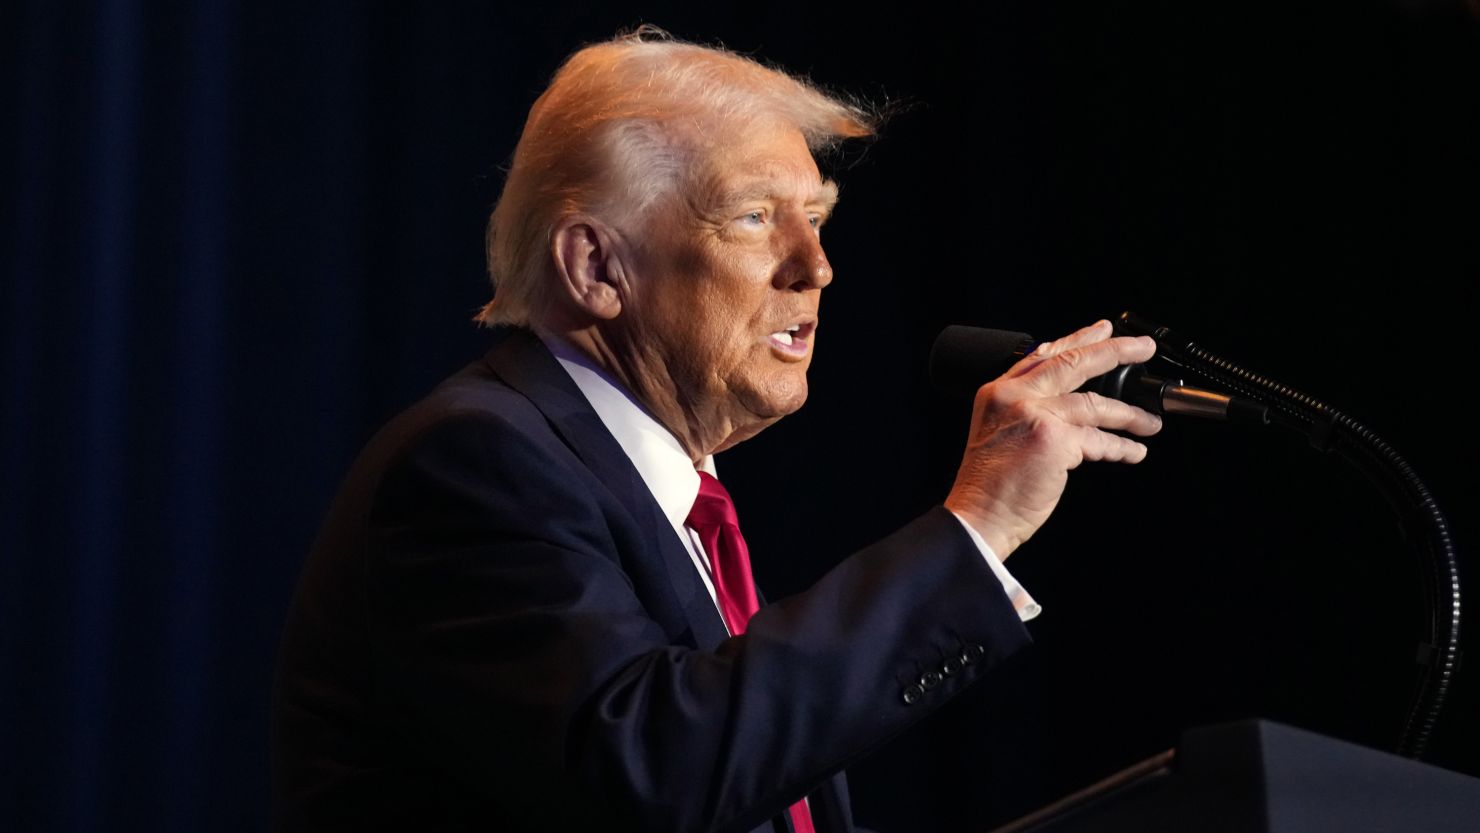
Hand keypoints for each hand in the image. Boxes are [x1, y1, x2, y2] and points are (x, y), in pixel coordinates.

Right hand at [944, 319, 1161, 558]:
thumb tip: (1071, 401)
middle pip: (1074, 362)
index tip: (1103, 330)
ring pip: (1094, 403)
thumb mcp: (999, 432)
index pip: (1042, 354)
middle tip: (1143, 348)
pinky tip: (1134, 451)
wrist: (979, 516)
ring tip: (1150, 422)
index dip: (1077, 339)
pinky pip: (1099, 440)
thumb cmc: (990, 484)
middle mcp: (1014, 396)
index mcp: (998, 391)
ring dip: (1129, 414)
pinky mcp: (1054, 440)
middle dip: (1115, 351)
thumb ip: (1027, 409)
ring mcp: (1034, 414)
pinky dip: (1121, 448)